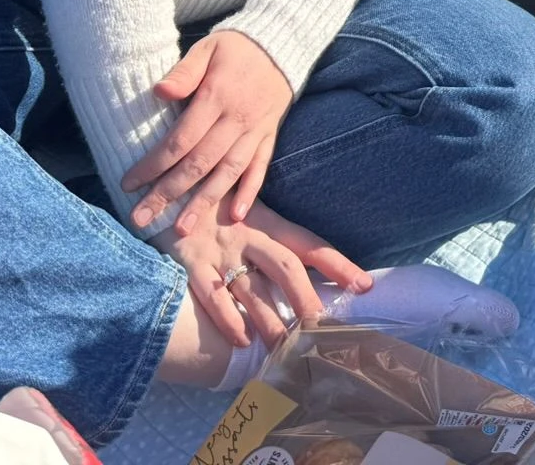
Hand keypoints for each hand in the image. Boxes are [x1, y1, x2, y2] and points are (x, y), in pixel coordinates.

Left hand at [123, 31, 292, 233]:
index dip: (154, 164)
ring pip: (228, 171)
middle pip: (200, 163)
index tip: (129, 184)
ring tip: (182, 228)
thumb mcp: (207, 48)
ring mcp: (256, 129)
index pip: (180, 139)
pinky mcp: (270, 135)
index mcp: (217, 97)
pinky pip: (261, 167)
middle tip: (142, 218)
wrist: (282, 43)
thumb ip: (184, 72)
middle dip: (169, 193)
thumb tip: (159, 92)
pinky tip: (236, 215)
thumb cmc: (236, 48)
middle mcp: (237, 118)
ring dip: (205, 201)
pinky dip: (251, 191)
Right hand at [156, 198, 369, 347]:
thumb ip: (276, 236)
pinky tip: (242, 341)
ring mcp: (220, 252)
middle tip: (323, 327)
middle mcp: (248, 237)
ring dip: (269, 321)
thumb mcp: (250, 211)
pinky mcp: (190, 263)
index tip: (365, 285)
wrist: (169, 186)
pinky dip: (227, 318)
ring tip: (287, 348)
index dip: (338, 264)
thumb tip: (311, 266)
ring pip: (251, 289)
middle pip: (285, 268)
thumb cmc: (216, 204)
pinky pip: (210, 294)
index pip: (310, 245)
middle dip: (306, 298)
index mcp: (268, 223)